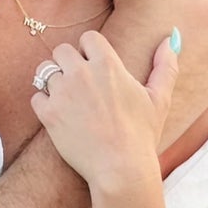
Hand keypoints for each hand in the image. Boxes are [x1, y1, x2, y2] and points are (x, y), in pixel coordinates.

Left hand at [31, 30, 177, 193]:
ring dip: (54, 82)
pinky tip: (58, 114)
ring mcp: (63, 93)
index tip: (94, 66)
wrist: (121, 169)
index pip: (88, 37)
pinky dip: (44, 103)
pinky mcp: (49, 114)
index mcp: (108, 64)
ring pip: (45, 71)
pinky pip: (36, 96)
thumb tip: (172, 37)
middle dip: (68, 62)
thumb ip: (165, 66)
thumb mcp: (159, 99)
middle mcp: (82, 73)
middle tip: (79, 83)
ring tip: (68, 99)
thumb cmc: (142, 135)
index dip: (90, 50)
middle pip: (62, 50)